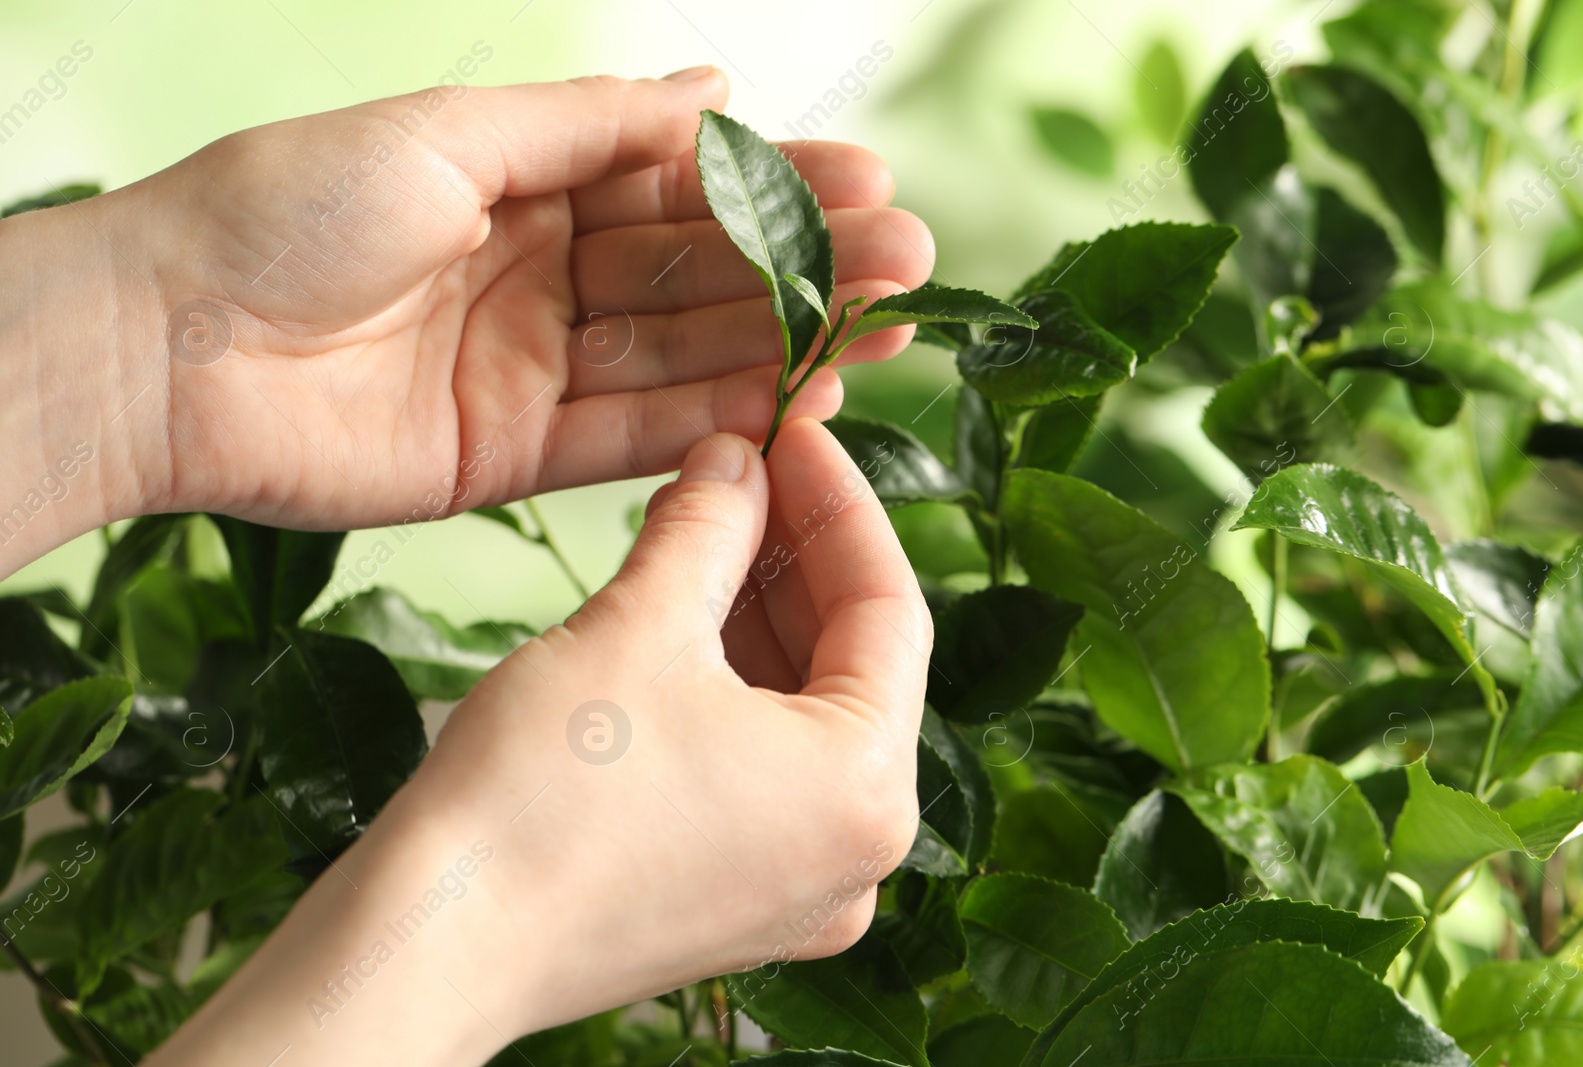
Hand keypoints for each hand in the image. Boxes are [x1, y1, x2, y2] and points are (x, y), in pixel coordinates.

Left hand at [0, 68, 932, 552]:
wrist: (170, 347)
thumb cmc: (287, 208)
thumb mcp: (452, 132)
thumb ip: (592, 124)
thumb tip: (714, 87)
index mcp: (523, 181)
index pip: (678, 185)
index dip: (773, 188)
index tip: (868, 182)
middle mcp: (540, 275)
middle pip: (697, 273)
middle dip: (805, 266)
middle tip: (910, 260)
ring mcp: (533, 369)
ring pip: (682, 355)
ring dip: (785, 345)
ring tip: (885, 331)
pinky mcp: (516, 456)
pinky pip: (635, 436)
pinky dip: (716, 420)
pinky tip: (798, 401)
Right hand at [148, 418, 929, 1064]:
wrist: (432, 944)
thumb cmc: (541, 796)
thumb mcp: (639, 625)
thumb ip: (711, 527)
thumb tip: (738, 461)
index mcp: (869, 788)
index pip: (891, 606)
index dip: (840, 502)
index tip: (795, 431)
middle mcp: (857, 854)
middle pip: (852, 665)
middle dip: (794, 558)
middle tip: (740, 472)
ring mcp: (799, 891)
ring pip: (804, 718)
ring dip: (758, 620)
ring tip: (702, 533)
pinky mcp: (735, 908)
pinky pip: (763, 772)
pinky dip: (731, 694)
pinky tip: (679, 623)